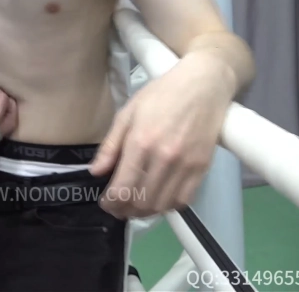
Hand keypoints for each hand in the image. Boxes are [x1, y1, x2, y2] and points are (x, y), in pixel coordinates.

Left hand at [89, 55, 234, 217]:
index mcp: (140, 142)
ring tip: (135, 206)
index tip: (105, 203)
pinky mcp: (202, 168)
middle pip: (141, 202)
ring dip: (145, 212)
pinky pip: (184, 200)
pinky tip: (159, 199)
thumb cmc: (161, 95)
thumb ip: (110, 146)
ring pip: (162, 205)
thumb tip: (96, 172)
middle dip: (125, 210)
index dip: (111, 203)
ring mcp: (186, 165)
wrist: (203, 85)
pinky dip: (168, 206)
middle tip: (118, 207)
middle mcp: (164, 158)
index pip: (122, 188)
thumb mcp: (127, 114)